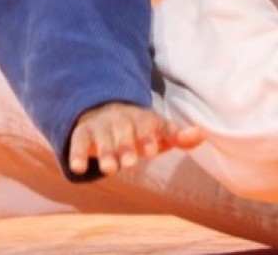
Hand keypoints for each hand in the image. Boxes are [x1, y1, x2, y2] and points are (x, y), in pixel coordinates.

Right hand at [68, 101, 203, 175]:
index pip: (147, 124)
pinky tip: (77, 169)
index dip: (149, 137)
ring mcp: (101, 125)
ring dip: (105, 152)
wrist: (105, 109)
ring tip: (109, 169)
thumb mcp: (159, 131)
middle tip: (130, 163)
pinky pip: (78, 141)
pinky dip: (77, 153)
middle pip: (123, 131)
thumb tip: (200, 134)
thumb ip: (178, 136)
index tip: (152, 151)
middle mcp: (121, 119)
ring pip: (102, 137)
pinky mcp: (82, 132)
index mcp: (142, 118)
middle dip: (126, 146)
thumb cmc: (139, 129)